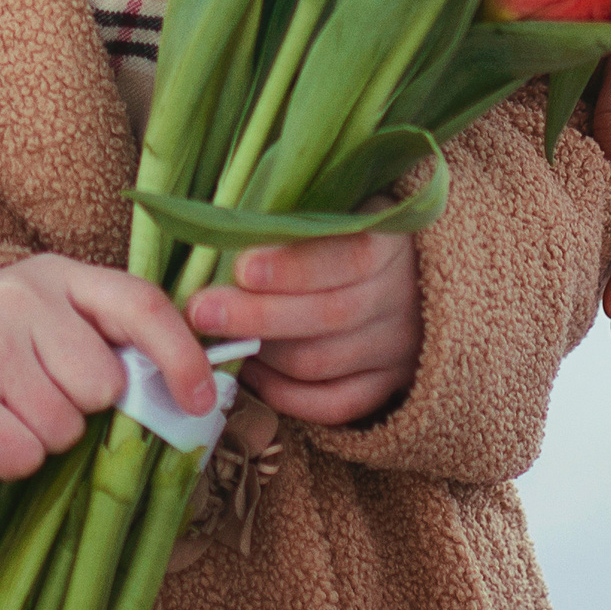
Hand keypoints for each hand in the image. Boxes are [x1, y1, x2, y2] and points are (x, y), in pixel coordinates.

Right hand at [0, 254, 215, 479]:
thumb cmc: (6, 343)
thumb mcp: (60, 320)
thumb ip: (118, 342)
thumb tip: (197, 399)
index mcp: (62, 274)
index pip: (140, 304)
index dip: (180, 354)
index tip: (203, 402)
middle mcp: (22, 296)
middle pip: (102, 385)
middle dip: (82, 406)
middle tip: (43, 388)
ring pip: (63, 428)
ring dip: (44, 435)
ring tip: (10, 405)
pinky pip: (22, 456)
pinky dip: (11, 457)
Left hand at [187, 230, 421, 425]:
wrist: (409, 275)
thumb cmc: (351, 228)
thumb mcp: (340, 205)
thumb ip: (296, 214)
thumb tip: (226, 220)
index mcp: (390, 242)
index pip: (348, 257)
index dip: (294, 267)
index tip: (242, 268)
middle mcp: (399, 299)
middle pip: (327, 316)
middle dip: (257, 315)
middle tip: (201, 310)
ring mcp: (396, 348)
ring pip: (321, 362)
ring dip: (263, 354)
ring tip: (215, 340)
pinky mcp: (387, 386)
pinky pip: (332, 404)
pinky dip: (285, 394)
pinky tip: (250, 372)